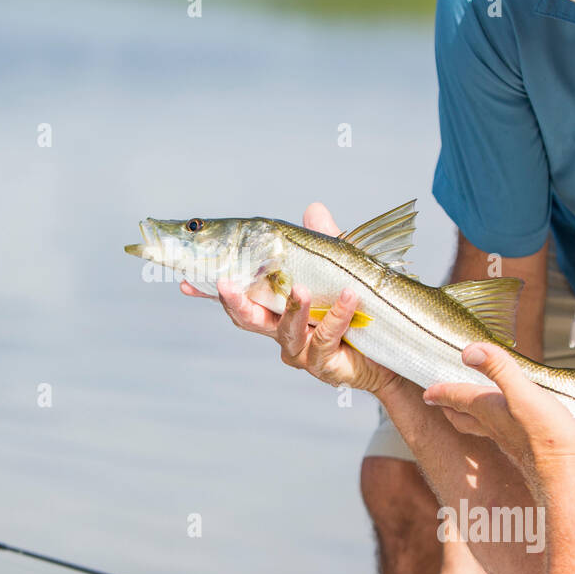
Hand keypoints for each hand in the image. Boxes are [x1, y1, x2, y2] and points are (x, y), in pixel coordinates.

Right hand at [180, 203, 396, 394]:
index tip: (183, 281)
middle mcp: (281, 331)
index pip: (238, 298)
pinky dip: (336, 316)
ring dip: (293, 309)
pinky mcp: (325, 364)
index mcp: (276, 308)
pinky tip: (348, 297)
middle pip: (248, 319)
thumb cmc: (359, 308)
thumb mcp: (343, 267)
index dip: (208, 291)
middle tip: (224, 284)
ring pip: (286, 331)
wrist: (391, 349)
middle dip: (235, 302)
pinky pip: (326, 339)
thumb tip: (312, 209)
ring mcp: (301, 350)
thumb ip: (326, 241)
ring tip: (302, 290)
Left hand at [422, 343, 574, 496]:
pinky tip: (516, 423)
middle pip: (465, 417)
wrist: (570, 481)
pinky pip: (510, 434)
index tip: (427, 392)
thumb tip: (470, 351)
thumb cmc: (547, 440)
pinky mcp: (535, 450)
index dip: (442, 392)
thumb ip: (499, 370)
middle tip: (441, 402)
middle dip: (452, 407)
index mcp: (490, 412)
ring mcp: (515, 441)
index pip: (458, 398)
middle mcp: (498, 428)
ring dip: (475, 416)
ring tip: (473, 408)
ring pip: (486, 427)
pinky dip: (505, 425)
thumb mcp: (523, 395)